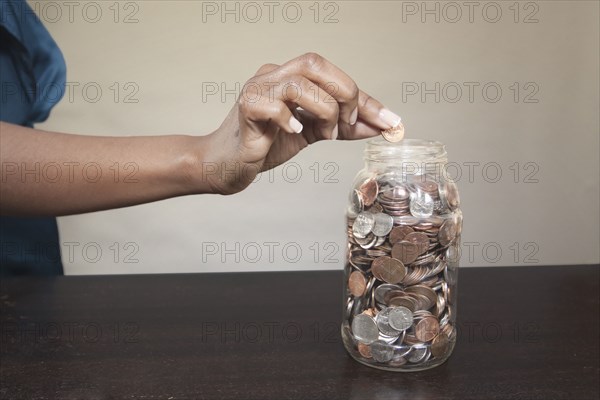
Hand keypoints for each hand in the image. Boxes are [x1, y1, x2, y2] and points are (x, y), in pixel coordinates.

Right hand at [202, 53, 402, 194]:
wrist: (226, 165)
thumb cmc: (265, 145)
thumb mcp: (311, 134)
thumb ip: (341, 127)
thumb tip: (379, 126)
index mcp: (290, 77)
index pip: (332, 75)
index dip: (364, 97)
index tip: (390, 122)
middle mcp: (272, 76)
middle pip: (314, 64)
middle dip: (344, 94)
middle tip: (347, 126)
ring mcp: (256, 90)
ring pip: (299, 84)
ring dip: (322, 111)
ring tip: (322, 135)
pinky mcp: (245, 110)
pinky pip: (271, 105)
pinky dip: (290, 119)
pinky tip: (295, 133)